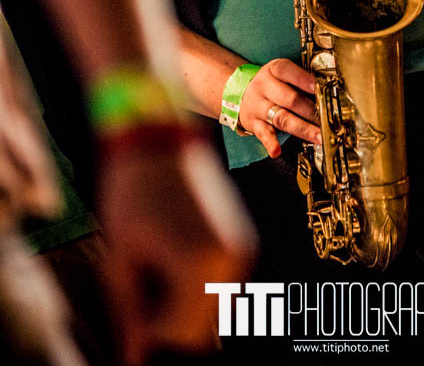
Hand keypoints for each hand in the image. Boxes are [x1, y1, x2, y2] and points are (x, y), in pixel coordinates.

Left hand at [97, 140, 256, 365]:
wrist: (159, 140)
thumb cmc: (131, 195)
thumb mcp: (122, 261)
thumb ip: (132, 316)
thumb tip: (137, 356)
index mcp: (199, 266)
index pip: (174, 336)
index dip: (146, 341)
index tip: (127, 331)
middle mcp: (229, 261)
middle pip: (195, 330)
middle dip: (164, 329)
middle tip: (135, 306)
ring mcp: (239, 251)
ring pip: (208, 312)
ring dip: (179, 311)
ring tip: (149, 275)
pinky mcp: (240, 242)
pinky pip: (216, 288)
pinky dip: (192, 292)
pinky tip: (167, 266)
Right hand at [238, 58, 320, 156]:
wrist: (240, 93)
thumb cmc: (270, 84)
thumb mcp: (282, 74)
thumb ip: (301, 80)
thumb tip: (327, 89)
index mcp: (273, 70)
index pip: (287, 71)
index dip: (303, 79)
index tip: (318, 88)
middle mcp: (264, 87)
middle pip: (289, 99)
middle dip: (311, 110)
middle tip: (328, 120)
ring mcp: (258, 106)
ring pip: (281, 118)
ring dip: (303, 129)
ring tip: (318, 136)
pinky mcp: (254, 124)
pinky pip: (263, 134)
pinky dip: (270, 144)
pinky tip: (276, 151)